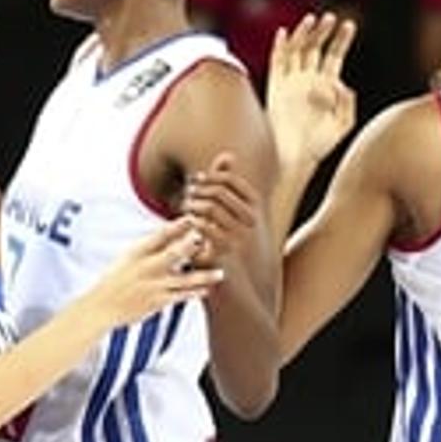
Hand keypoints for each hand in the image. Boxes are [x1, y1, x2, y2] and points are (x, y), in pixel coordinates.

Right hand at [85, 218, 224, 327]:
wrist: (101, 307)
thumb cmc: (115, 280)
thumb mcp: (128, 257)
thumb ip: (150, 246)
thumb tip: (172, 231)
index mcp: (137, 252)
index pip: (160, 235)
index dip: (178, 225)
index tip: (193, 218)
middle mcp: (146, 268)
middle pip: (174, 254)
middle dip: (193, 246)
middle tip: (210, 239)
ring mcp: (153, 286)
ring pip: (184, 279)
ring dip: (204, 276)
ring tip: (220, 273)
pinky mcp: (157, 302)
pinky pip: (181, 296)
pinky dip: (195, 292)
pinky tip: (207, 289)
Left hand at [183, 152, 259, 266]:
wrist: (241, 287)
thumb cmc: (236, 246)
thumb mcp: (237, 217)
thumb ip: (230, 186)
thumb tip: (227, 154)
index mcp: (256, 210)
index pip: (232, 181)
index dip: (212, 175)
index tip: (197, 179)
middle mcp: (251, 222)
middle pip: (219, 192)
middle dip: (199, 190)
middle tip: (187, 193)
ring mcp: (239, 237)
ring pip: (210, 207)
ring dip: (193, 204)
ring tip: (185, 206)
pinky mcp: (225, 252)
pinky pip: (205, 228)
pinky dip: (192, 221)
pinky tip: (186, 222)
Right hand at [265, 13, 356, 170]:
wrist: (295, 158)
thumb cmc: (321, 145)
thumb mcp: (343, 124)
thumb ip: (347, 103)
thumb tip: (342, 84)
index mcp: (326, 86)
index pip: (334, 55)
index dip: (341, 39)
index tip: (349, 25)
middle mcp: (308, 79)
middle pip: (316, 47)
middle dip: (324, 31)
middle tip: (331, 18)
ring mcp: (290, 81)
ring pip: (296, 49)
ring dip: (304, 33)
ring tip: (313, 20)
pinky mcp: (275, 87)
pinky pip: (277, 63)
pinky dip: (279, 47)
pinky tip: (284, 33)